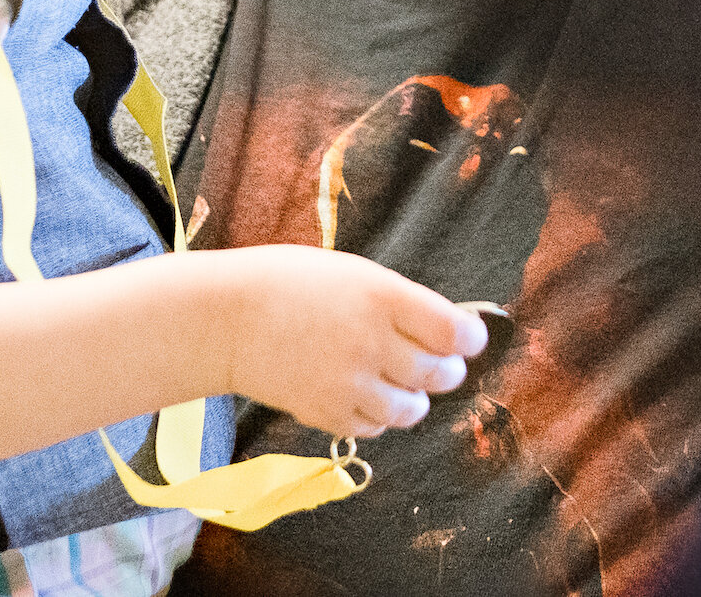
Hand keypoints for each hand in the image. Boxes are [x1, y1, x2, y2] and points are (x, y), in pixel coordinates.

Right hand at [219, 245, 487, 437]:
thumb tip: (448, 331)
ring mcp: (350, 383)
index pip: (452, 330)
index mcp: (380, 296)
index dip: (470, 337)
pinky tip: (362, 390)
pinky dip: (378, 414)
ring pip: (413, 408)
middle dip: (447, 368)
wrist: (230, 318)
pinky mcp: (330, 414)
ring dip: (415, 395)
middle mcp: (371, 341)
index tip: (469, 336)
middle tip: (438, 360)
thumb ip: (399, 302)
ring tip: (396, 377)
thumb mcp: (353, 273)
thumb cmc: (293, 284)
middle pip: (441, 373)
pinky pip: (376, 427)